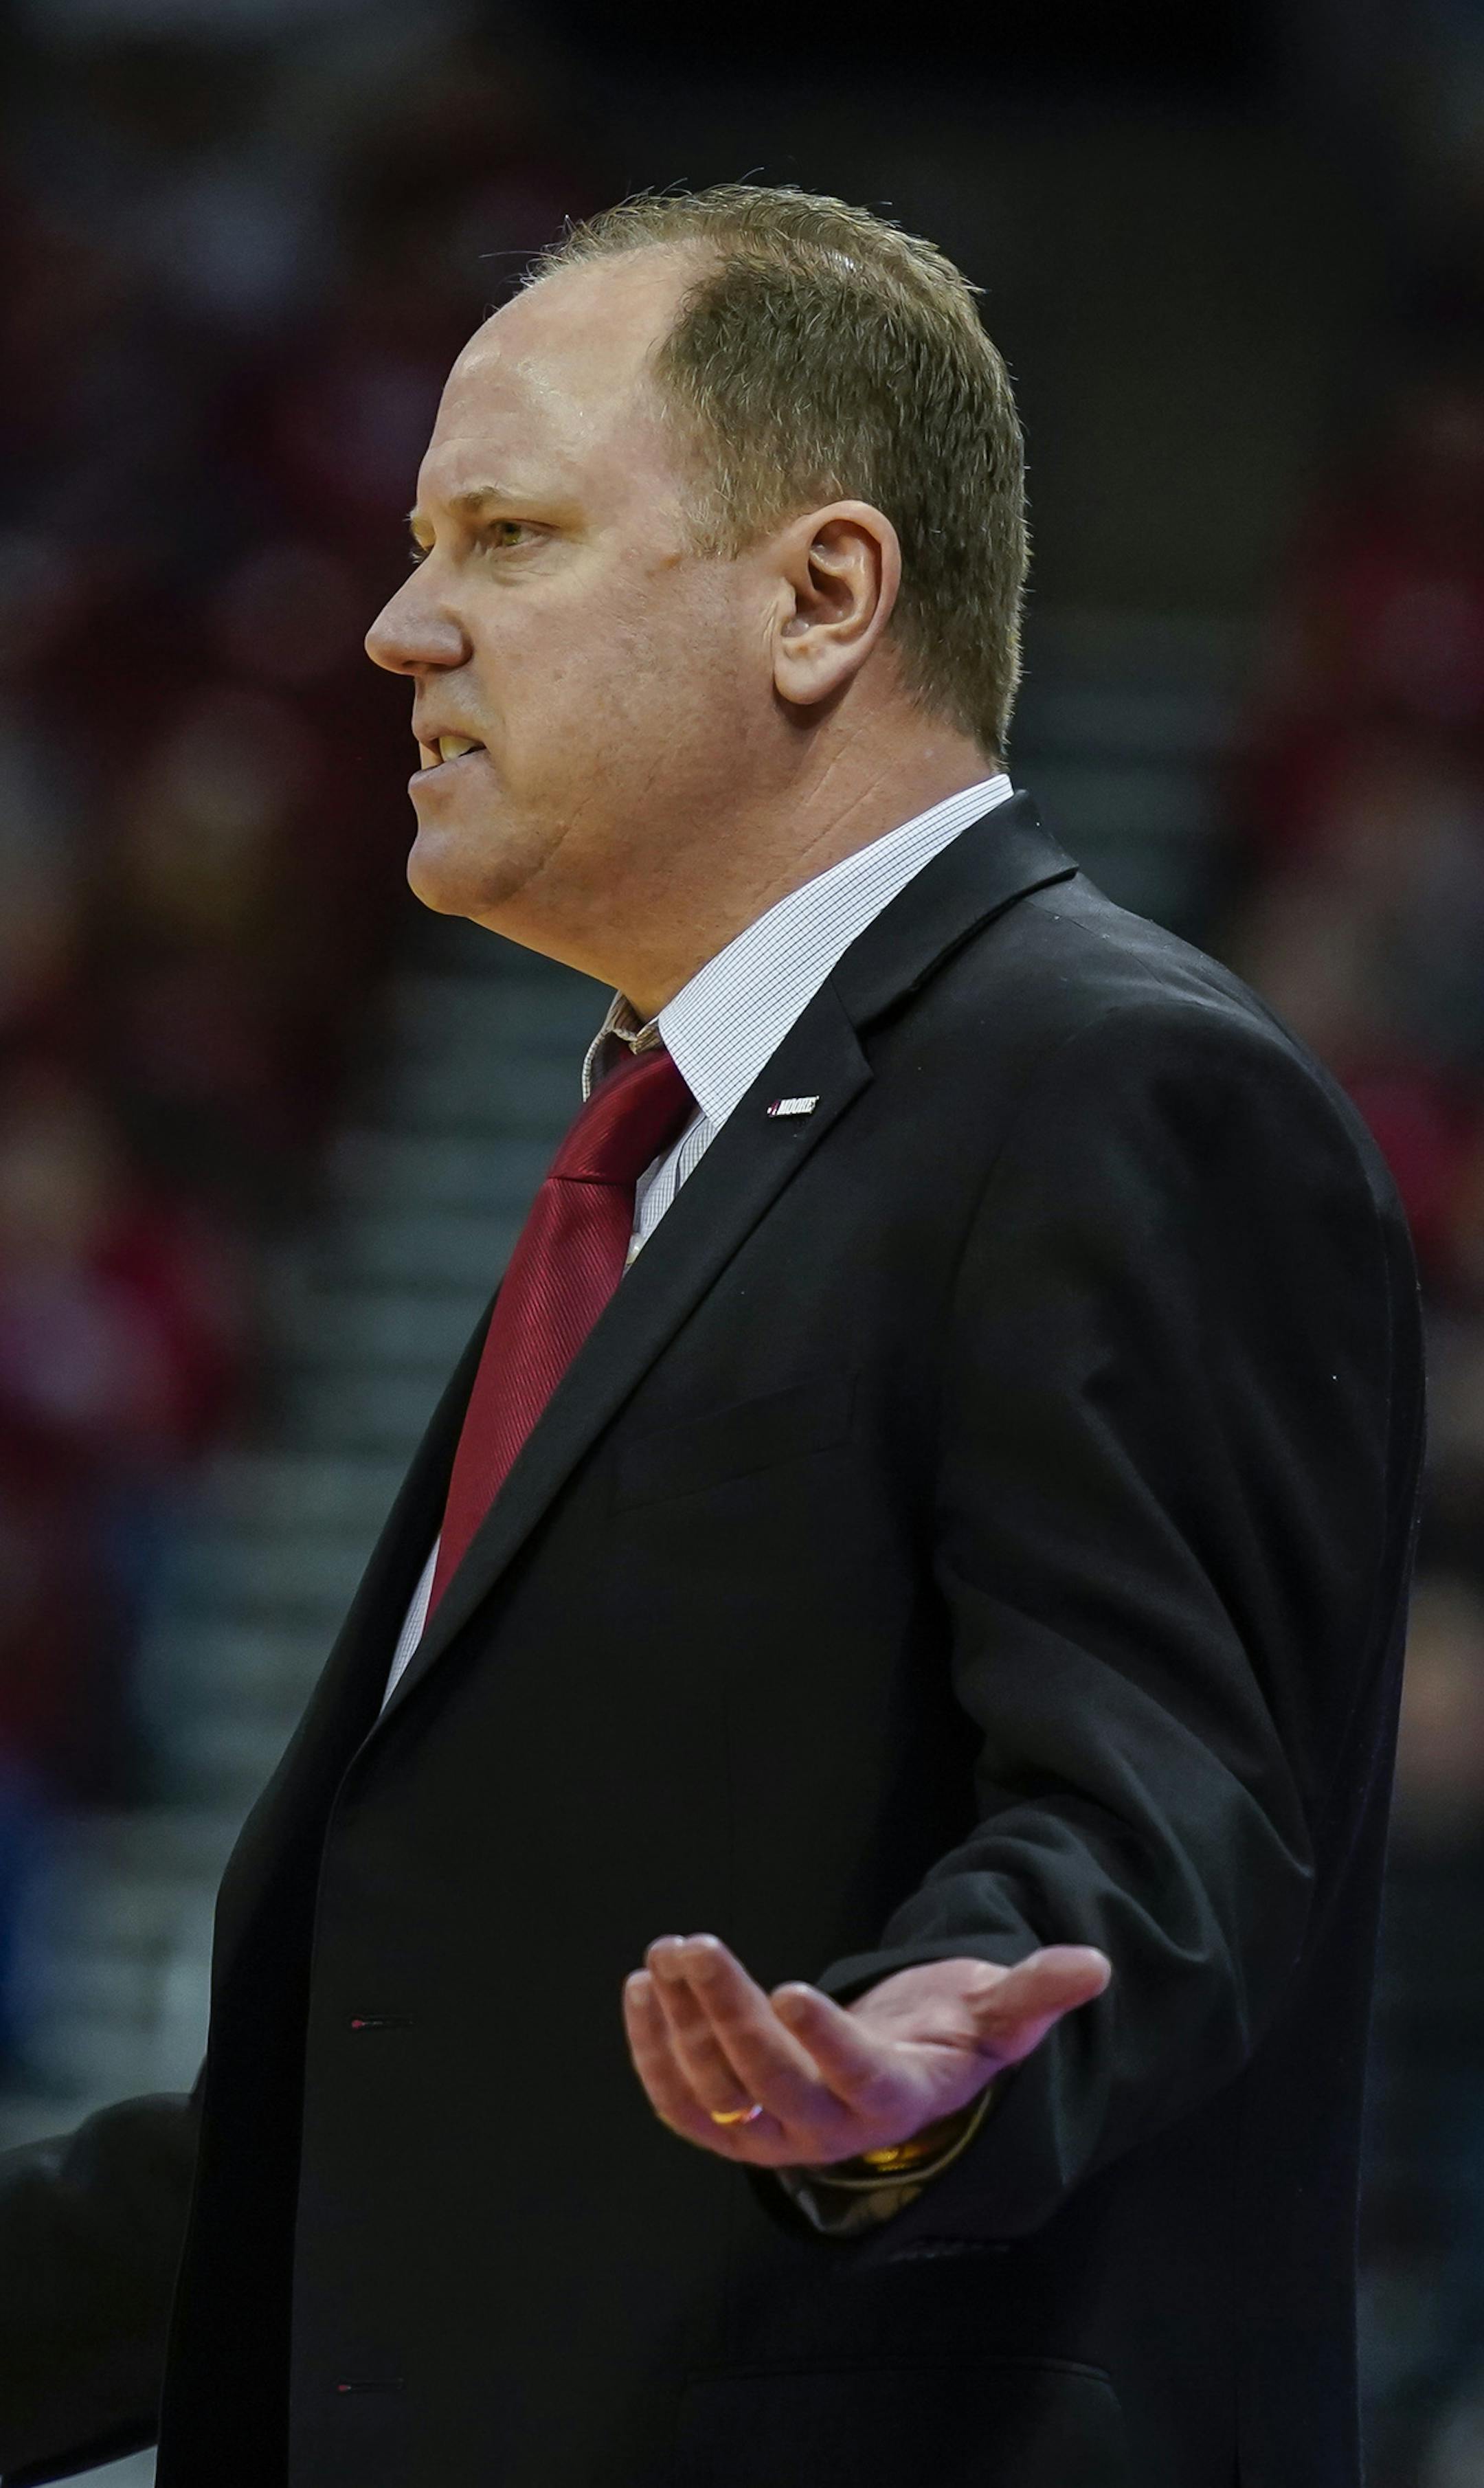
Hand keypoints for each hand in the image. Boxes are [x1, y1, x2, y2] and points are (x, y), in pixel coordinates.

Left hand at [622, 1933, 1110, 2167]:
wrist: (899, 2082)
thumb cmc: (948, 2040)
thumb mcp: (996, 2017)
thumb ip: (1035, 1993)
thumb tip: (1095, 1965)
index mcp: (895, 2102)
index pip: (857, 2080)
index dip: (824, 2040)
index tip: (791, 1986)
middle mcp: (828, 2132)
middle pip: (768, 2081)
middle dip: (726, 2010)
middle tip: (696, 1944)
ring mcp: (774, 2138)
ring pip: (715, 2090)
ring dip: (680, 2022)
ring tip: (668, 1952)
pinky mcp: (732, 2131)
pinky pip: (681, 2105)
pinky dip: (652, 2052)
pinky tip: (641, 1989)